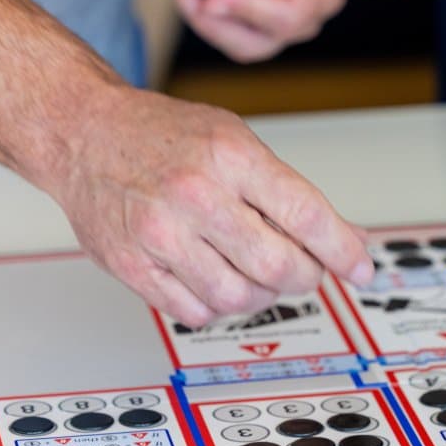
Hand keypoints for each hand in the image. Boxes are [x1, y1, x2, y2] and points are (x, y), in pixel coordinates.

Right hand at [49, 84, 372, 326]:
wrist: (83, 133)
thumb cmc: (165, 136)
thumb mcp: (237, 141)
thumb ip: (290, 192)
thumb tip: (349, 239)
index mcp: (231, 156)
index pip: (307, 215)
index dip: (343, 250)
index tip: (362, 268)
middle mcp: (195, 194)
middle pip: (279, 266)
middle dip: (305, 276)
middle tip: (303, 269)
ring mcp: (160, 234)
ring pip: (241, 297)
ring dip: (262, 293)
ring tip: (254, 270)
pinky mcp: (131, 265)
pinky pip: (197, 312)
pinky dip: (219, 305)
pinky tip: (215, 278)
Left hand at [161, 0, 345, 62]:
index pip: (287, 18)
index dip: (246, 10)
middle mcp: (301, 18)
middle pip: (258, 43)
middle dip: (214, 20)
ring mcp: (274, 23)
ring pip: (234, 43)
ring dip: (197, 14)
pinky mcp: (248, 21)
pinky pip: (218, 28)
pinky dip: (192, 6)